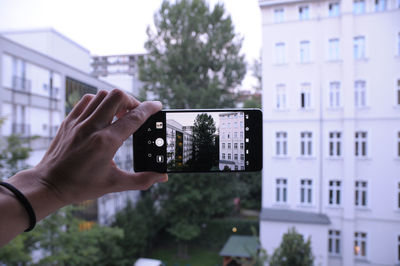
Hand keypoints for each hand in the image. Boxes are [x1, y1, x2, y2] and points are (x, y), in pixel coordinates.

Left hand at [32, 89, 167, 204]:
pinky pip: (87, 100)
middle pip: (117, 97)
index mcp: (106, 143)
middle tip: (135, 113)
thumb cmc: (81, 186)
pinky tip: (103, 115)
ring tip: (120, 114)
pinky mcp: (69, 121)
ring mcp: (79, 122)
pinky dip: (99, 102)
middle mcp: (92, 128)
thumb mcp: (115, 184)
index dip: (149, 109)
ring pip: (102, 95)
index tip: (158, 106)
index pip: (134, 118)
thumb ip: (142, 180)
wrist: (49, 184)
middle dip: (132, 101)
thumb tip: (162, 176)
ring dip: (116, 101)